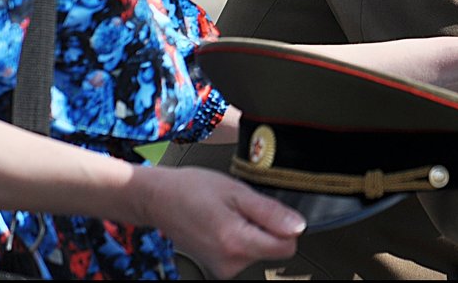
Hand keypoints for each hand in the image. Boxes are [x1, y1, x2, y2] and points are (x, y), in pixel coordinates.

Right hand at [144, 166, 304, 279]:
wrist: (159, 200)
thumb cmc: (193, 189)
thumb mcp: (237, 191)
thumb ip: (270, 212)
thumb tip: (298, 227)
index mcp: (235, 242)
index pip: (286, 247)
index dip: (286, 227)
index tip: (270, 212)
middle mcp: (229, 263)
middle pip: (273, 250)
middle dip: (266, 228)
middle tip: (242, 208)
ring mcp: (222, 268)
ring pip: (260, 251)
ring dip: (253, 232)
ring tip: (230, 214)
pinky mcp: (218, 268)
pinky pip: (245, 254)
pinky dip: (241, 238)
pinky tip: (224, 223)